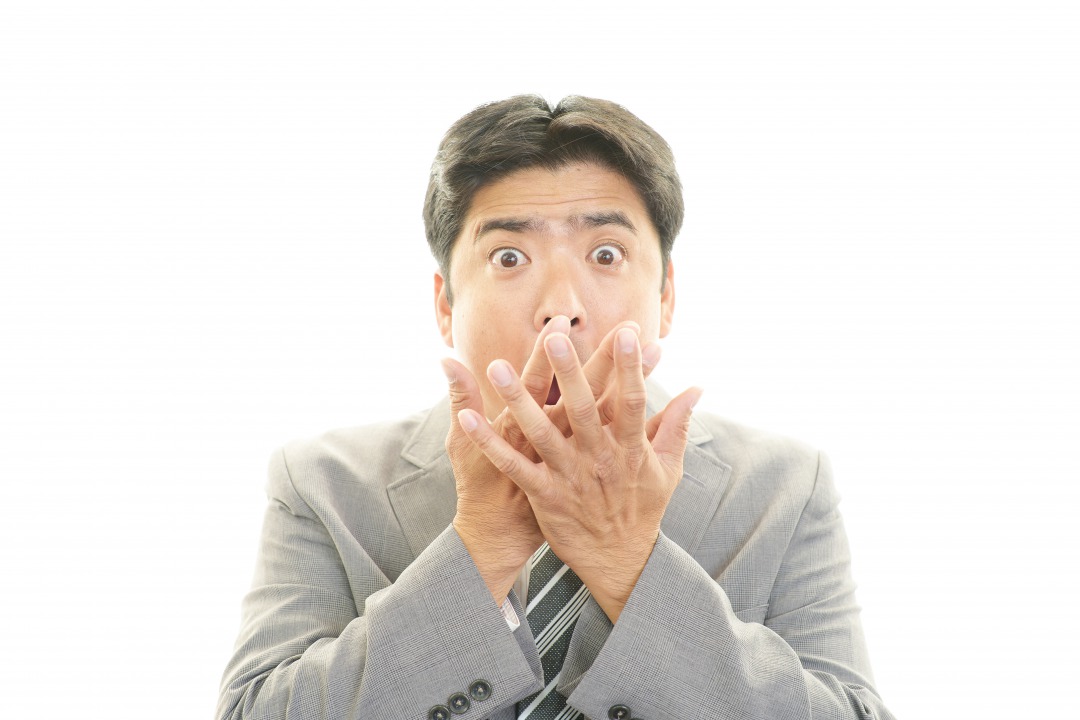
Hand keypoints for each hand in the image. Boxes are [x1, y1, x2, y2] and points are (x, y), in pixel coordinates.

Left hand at [458, 327, 701, 620]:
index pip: (632, 401)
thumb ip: (676, 424)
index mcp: (630, 448)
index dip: (631, 367)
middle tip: (554, 336)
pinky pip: (513, 466)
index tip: (629, 333)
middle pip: (583, 409)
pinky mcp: (545, 495)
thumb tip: (697, 387)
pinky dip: (490, 443)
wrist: (620, 560)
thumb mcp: (668, 468)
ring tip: (497, 367)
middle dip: (568, 372)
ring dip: (518, 400)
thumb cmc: (643, 508)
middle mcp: (599, 459)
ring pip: (541, 433)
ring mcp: (570, 476)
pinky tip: (467, 419)